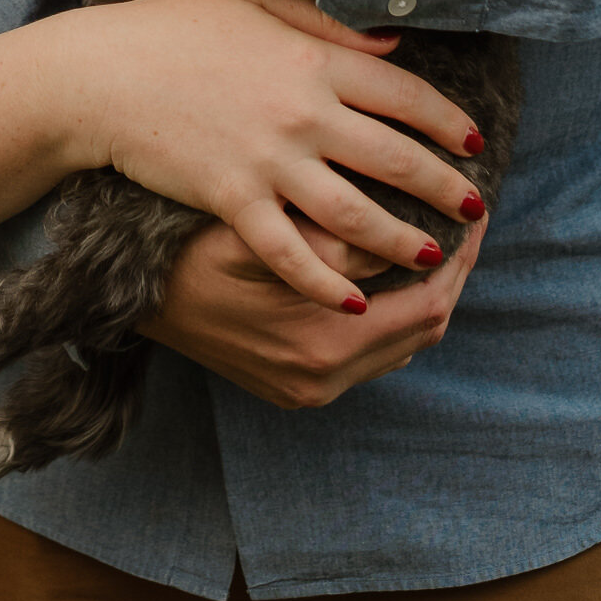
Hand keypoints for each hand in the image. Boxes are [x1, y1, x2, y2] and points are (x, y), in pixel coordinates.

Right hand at [89, 0, 486, 312]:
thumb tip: (392, 45)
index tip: (475, 144)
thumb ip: (325, 23)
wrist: (100, 74)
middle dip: (443, 190)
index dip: (448, 122)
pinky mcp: (233, 200)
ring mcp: (268, 161)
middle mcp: (303, 113)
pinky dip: (324, 281)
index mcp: (313, 60)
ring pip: (358, 216)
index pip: (405, 95)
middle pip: (396, 160)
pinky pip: (291, 253)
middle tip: (474, 211)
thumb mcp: (251, 1)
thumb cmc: (171, 27)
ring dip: (402, 242)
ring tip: (431, 256)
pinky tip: (350, 300)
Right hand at [145, 211, 485, 407]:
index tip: (471, 210)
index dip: (458, 256)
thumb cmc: (192, 242)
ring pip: (401, 345)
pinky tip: (388, 272)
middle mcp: (323, 378)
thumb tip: (405, 235)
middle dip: (450, 273)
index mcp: (324, 342)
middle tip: (463, 220)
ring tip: (434, 241)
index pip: (427, 302)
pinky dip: (392, 314)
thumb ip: (337, 240)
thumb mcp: (264, 232)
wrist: (129, 290)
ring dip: (424, 295)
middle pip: (423, 330)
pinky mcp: (294, 388)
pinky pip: (369, 355)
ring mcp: (308, 390)